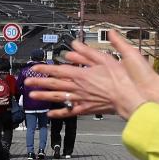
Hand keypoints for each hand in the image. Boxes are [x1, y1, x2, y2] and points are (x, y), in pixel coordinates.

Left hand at [23, 33, 151, 117]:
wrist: (131, 98)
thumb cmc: (121, 78)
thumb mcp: (106, 59)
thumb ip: (88, 52)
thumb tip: (75, 45)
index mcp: (82, 74)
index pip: (58, 70)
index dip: (45, 69)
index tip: (35, 68)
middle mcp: (79, 87)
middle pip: (54, 84)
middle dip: (39, 82)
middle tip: (27, 82)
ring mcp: (81, 99)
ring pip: (58, 97)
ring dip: (44, 96)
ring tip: (32, 96)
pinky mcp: (86, 109)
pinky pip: (69, 111)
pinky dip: (59, 113)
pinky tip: (50, 114)